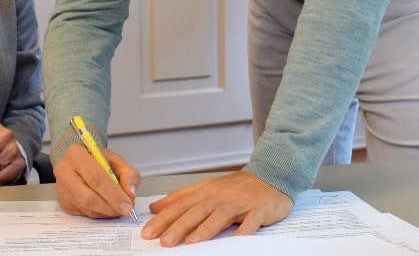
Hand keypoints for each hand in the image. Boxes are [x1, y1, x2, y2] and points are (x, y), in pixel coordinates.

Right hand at [54, 142, 139, 218]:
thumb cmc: (97, 159)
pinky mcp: (63, 203)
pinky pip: (84, 214)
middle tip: (126, 210)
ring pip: (86, 209)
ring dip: (106, 212)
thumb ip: (128, 174)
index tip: (128, 205)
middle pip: (88, 198)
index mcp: (76, 154)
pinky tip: (106, 207)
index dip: (114, 194)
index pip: (96, 178)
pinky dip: (99, 214)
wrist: (77, 161)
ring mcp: (62, 189)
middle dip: (111, 207)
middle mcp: (64, 171)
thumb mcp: (116, 159)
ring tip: (118, 208)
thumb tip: (130, 194)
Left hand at [143, 171, 292, 246]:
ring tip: (190, 242)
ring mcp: (239, 203)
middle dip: (178, 226)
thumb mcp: (206, 188)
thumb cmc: (236, 187)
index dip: (163, 219)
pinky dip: (243, 230)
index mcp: (205, 191)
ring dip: (204, 229)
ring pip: (219, 216)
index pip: (180, 205)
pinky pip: (250, 222)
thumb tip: (156, 207)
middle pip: (196, 211)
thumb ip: (181, 197)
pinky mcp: (258, 210)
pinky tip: (235, 240)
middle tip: (163, 241)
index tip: (148, 232)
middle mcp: (220, 196)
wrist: (270, 177)